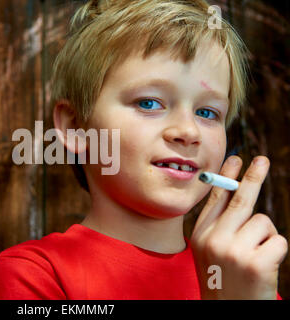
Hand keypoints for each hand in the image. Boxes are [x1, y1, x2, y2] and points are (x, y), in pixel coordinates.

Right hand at [190, 155, 287, 299]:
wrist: (227, 311)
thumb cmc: (224, 280)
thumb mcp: (211, 251)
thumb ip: (222, 225)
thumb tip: (241, 195)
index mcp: (202, 235)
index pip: (216, 199)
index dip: (227, 177)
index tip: (236, 159)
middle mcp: (214, 240)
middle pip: (240, 201)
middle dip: (252, 178)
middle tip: (262, 160)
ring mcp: (234, 251)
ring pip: (264, 223)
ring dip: (267, 237)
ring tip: (256, 257)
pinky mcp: (256, 264)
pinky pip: (279, 240)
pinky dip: (277, 251)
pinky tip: (264, 267)